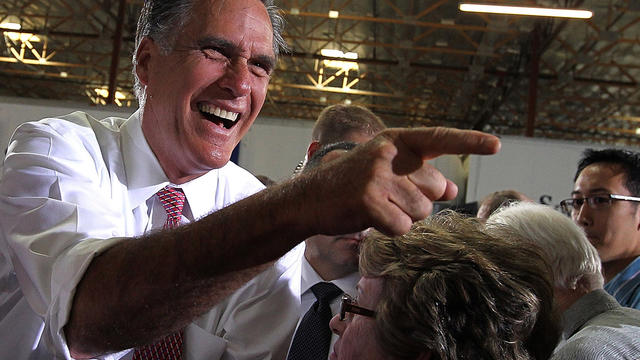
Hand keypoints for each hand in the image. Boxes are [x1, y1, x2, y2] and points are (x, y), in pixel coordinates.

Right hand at [307, 127, 499, 235]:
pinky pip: (402, 227)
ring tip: (375, 206)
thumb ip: (420, 177)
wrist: (309, 198)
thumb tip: (451, 190)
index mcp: (394, 141)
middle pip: (433, 189)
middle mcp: (388, 154)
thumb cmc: (352, 185)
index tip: (496, 145)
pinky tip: (369, 218)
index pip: (438, 138)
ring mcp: (378, 176)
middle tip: (386, 197)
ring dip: (402, 217)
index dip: (469, 142)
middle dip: (417, 201)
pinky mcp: (369, 201)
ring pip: (420, 212)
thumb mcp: (387, 172)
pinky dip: (389, 230)